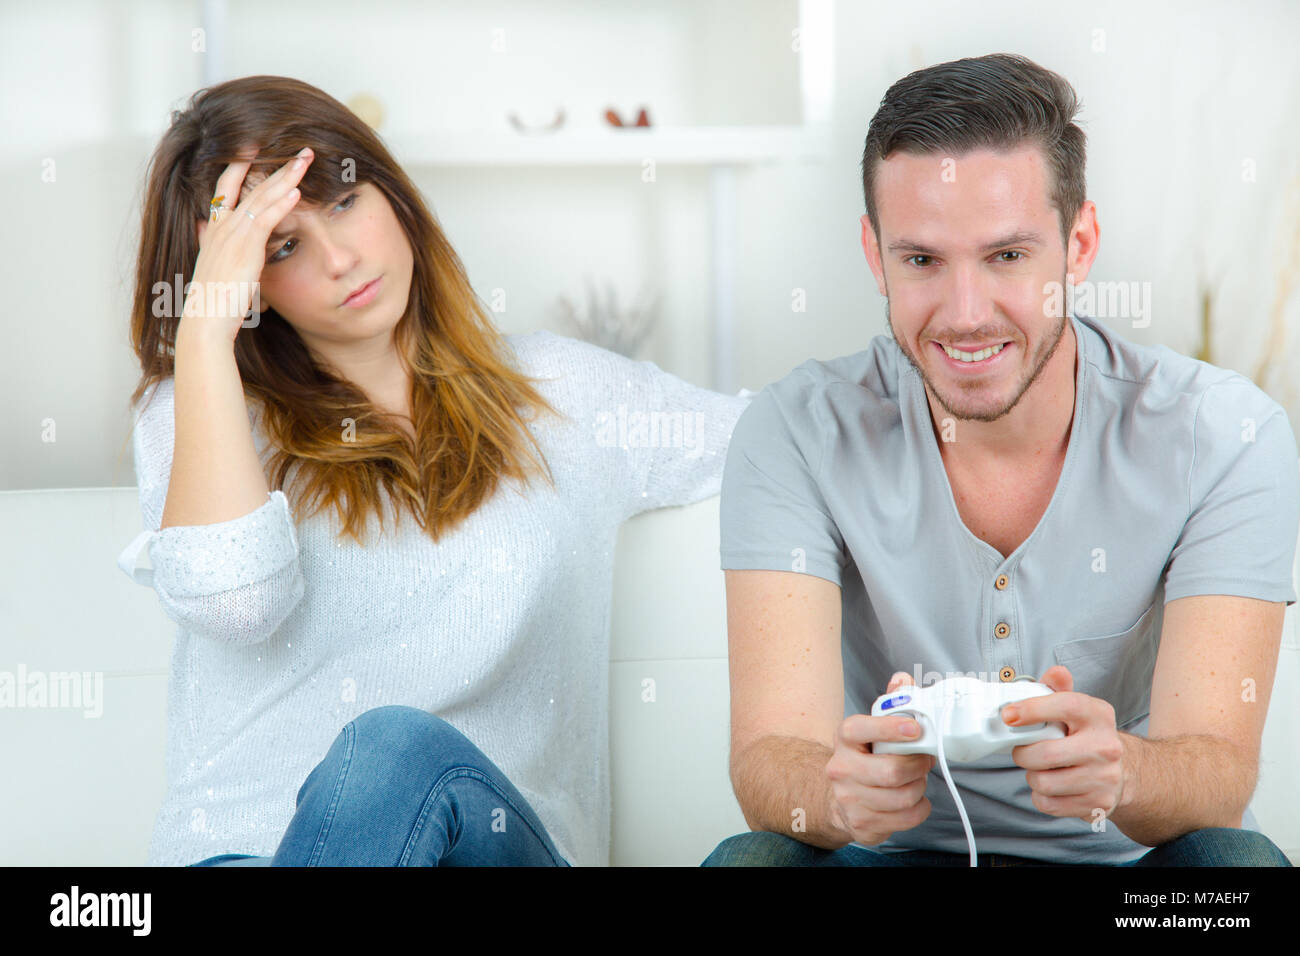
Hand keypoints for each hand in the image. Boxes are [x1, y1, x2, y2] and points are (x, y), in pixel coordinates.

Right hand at [180, 145, 314, 343]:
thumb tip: (204, 229)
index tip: (255, 147)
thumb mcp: (215, 269)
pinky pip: (266, 219)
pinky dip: (282, 203)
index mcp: (213, 230)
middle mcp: (220, 227)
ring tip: (305, 160)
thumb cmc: (214, 302)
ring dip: (285, 177)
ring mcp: (231, 236)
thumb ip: (214, 247)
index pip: (227, 188)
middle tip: (298, 150)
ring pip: (261, 197)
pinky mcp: (244, 248)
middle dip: (275, 165)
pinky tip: (298, 191)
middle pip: (249, 186)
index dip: (240, 166)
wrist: (206, 320)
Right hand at [825, 670, 936, 845]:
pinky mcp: (861, 824)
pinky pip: (906, 818)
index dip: (891, 728)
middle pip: (892, 771)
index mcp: (844, 738)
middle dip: (918, 766)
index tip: (915, 728)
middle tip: (926, 759)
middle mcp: (841, 769)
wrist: (838, 799)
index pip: (862, 729)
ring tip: (916, 780)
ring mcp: (849, 799)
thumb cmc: (864, 758)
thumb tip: (902, 680)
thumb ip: (891, 704)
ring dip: (919, 787)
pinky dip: (919, 809)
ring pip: (903, 797)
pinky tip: (913, 800)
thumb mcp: (872, 729)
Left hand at [1002, 665, 1125, 824]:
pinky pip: (1048, 803)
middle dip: (1023, 753)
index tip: (1008, 715)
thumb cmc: (1088, 736)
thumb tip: (1056, 673)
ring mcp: (1104, 779)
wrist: (1124, 771)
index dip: (1032, 709)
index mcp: (1099, 716)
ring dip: (1032, 776)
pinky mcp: (1097, 804)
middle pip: (1045, 754)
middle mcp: (1106, 747)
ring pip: (1043, 782)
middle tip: (1024, 749)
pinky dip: (1041, 796)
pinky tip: (1053, 785)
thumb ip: (1059, 690)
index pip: (1065, 706)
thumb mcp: (1078, 708)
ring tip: (1042, 768)